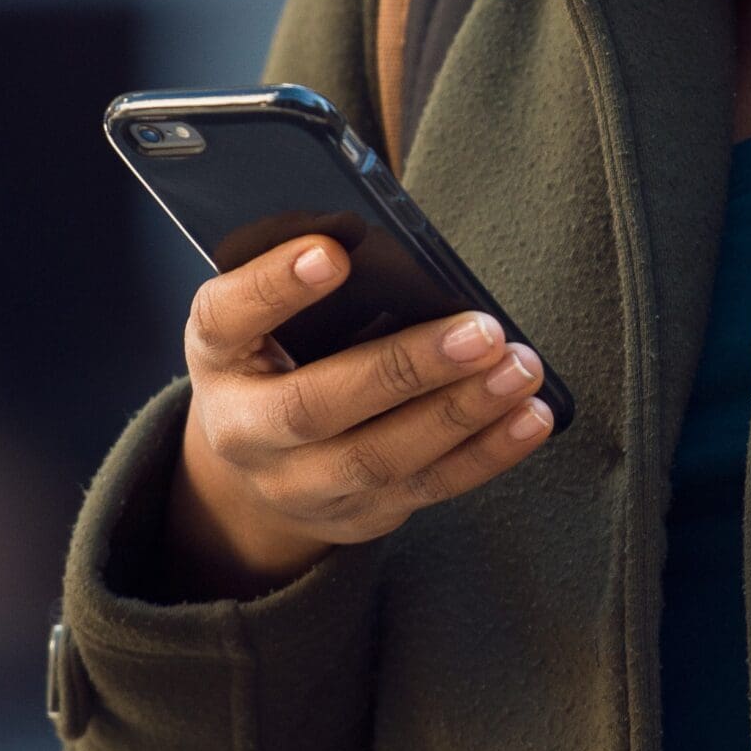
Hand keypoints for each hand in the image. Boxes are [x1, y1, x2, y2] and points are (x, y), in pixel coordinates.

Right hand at [162, 234, 553, 598]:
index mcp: (218, 355)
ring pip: (380, 458)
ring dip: (461, 412)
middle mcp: (244, 430)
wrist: (257, 465)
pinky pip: (428, 489)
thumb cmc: (277, 354)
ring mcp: (299, 484)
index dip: (274, 286)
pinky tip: (532, 415)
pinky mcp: (358, 514)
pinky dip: (488, 453)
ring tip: (521, 367)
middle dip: (405, 368)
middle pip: (317, 406)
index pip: (227, 317)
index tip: (332, 252)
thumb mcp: (266, 314)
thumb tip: (375, 235)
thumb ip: (307, 276)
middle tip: (481, 330)